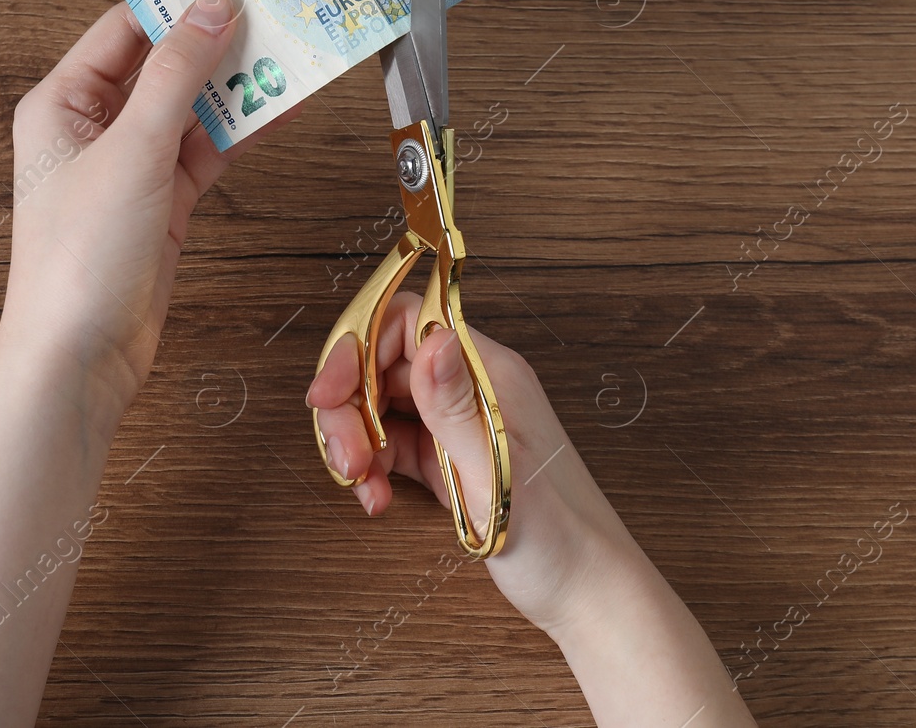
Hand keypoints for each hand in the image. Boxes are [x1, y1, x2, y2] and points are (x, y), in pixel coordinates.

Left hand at [0, 0, 286, 415]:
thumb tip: (213, 7)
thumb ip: (177, 74)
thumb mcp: (132, 149)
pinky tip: (285, 105)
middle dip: (218, 40)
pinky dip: (245, 130)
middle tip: (275, 8)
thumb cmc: (79, 259)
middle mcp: (94, 128)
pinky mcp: (164, 202)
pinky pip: (210, 149)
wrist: (82, 357)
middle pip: (165, 63)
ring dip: (240, 85)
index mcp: (61, 102)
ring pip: (194, 106)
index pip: (125, 28)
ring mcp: (132, 165)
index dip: (178, 1)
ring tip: (294, 51)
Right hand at [306, 295, 640, 635]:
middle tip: (345, 456)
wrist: (584, 591)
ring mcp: (457, 423)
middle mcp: (471, 389)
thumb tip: (434, 339)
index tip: (331, 393)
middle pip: (383, 364)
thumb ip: (456, 405)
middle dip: (349, 407)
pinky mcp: (447, 457)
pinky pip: (392, 443)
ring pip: (380, 405)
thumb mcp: (497, 470)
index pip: (408, 323)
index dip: (359, 349)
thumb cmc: (559, 534)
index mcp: (489, 374)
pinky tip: (376, 496)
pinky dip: (372, 467)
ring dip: (356, 440)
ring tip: (360, 483)